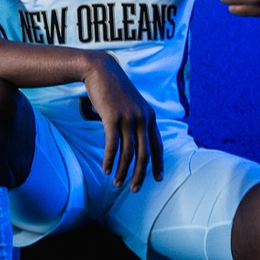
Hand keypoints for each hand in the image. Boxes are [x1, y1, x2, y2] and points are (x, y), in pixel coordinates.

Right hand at [82, 53, 162, 191]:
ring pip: (128, 153)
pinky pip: (112, 145)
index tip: (158, 179)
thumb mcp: (132, 103)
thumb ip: (137, 119)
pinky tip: (106, 169)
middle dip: (140, 174)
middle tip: (134, 190)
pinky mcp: (112, 118)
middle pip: (144, 154)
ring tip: (117, 184)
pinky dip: (110, 160)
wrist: (101, 70)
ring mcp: (128, 118)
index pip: (158, 145)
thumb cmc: (115, 88)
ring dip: (122, 171)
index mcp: (150, 116)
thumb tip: (136, 138)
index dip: (158, 163)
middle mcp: (142, 118)